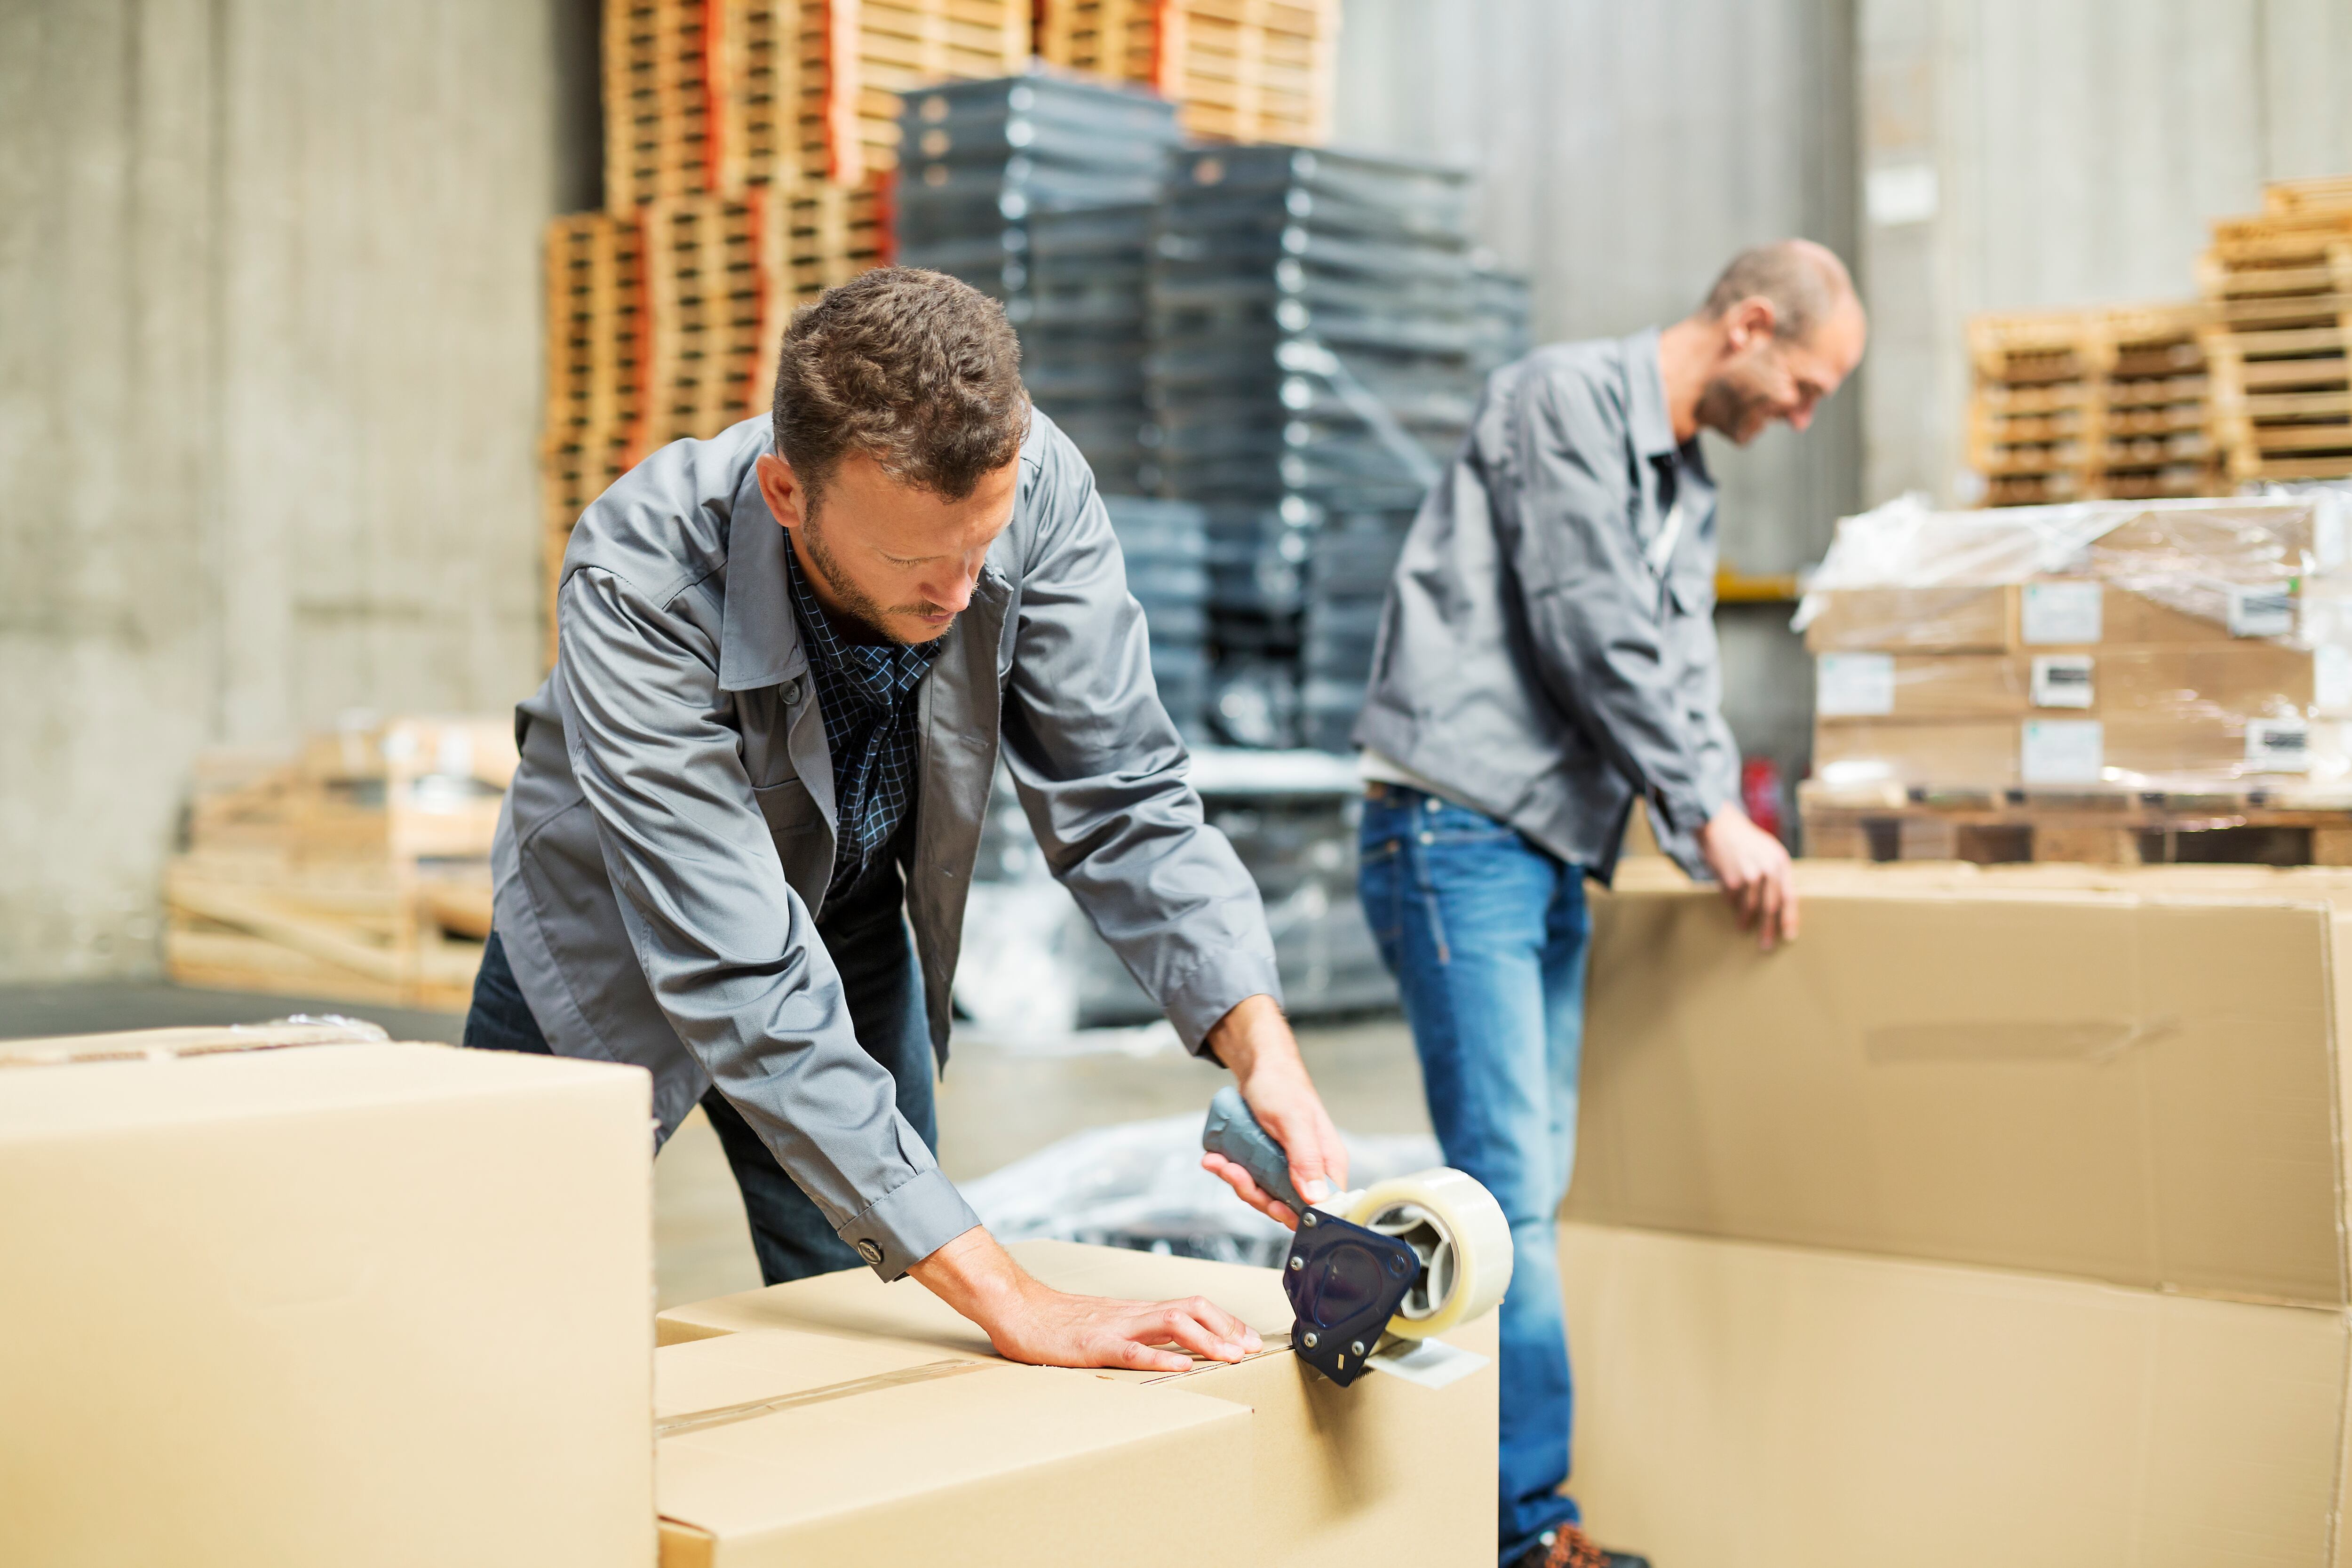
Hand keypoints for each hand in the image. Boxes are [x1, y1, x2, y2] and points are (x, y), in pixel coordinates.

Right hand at [909, 1228, 1261, 1372]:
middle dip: (1226, 1327)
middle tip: (1251, 1348)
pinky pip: (1133, 1351)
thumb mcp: (1105, 1322)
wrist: (1016, 1307)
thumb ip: (1135, 1330)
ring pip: (1170, 1324)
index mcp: (1136, 1310)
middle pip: (1191, 1308)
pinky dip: (1160, 1359)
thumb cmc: (1057, 1321)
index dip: (1224, 1321)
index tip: (1248, 1338)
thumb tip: (1169, 1345)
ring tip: (1230, 1356)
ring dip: (1205, 1340)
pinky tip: (1181, 1368)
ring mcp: (1115, 1327)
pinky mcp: (1094, 1346)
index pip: (1191, 1307)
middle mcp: (1132, 1313)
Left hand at [1197, 994, 1348, 1228]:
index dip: (1296, 1214)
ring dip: (1238, 1181)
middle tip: (1234, 1172)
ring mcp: (1288, 1167)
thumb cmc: (1280, 1085)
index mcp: (1328, 1162)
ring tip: (1219, 1161)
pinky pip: (1251, 1179)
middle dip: (1255, 1193)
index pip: (1323, 1206)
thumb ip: (1305, 1158)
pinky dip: (1232, 1171)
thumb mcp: (1292, 1120)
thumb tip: (1316, 1197)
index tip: (1271, 1204)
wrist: (1258, 1065)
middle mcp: (1311, 1168)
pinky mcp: (1268, 1162)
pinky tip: (1217, 1158)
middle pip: (1287, 1206)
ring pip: (1265, 1194)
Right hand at [1697, 803, 1797, 950]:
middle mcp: (1768, 869)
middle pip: (1771, 907)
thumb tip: (1779, 902)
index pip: (1789, 896)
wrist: (1720, 825)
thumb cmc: (1745, 839)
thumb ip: (1776, 873)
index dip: (1789, 918)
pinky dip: (1731, 904)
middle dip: (1768, 928)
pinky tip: (1730, 904)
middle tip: (1766, 945)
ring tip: (1743, 928)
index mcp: (1781, 862)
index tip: (1789, 935)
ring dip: (1746, 920)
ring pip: (1749, 907)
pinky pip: (1732, 899)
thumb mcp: (1768, 850)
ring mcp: (1749, 875)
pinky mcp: (1731, 879)